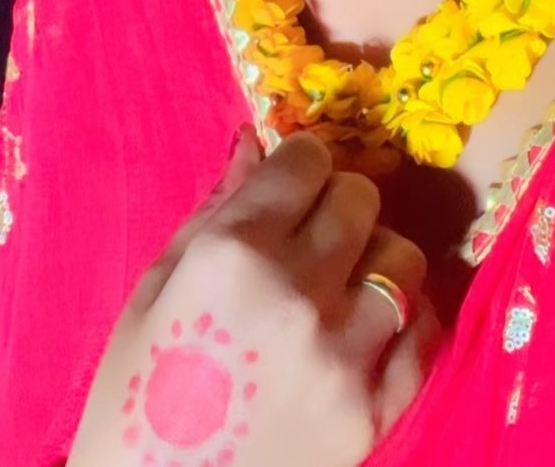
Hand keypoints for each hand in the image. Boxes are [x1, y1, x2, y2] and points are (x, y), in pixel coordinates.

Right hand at [68, 131, 439, 466]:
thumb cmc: (133, 394)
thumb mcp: (154, 288)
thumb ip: (212, 210)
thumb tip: (255, 142)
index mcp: (233, 253)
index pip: (307, 160)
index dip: (300, 161)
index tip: (291, 178)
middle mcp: (297, 292)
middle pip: (359, 197)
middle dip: (336, 198)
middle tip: (313, 227)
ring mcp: (343, 355)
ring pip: (401, 257)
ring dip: (374, 255)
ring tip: (342, 280)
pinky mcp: (373, 412)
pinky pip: (421, 334)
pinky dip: (403, 317)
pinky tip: (370, 324)